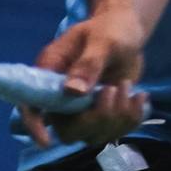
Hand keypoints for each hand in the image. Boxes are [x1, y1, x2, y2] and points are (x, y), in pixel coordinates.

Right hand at [17, 8, 152, 149]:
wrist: (126, 31)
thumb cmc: (109, 28)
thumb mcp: (102, 40)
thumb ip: (89, 64)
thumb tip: (72, 91)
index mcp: (50, 72)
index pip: (32, 105)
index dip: (35, 126)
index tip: (47, 141)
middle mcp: (62, 96)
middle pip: (67, 130)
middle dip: (95, 119)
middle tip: (112, 89)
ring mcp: (83, 109)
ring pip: (93, 135)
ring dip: (116, 117)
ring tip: (126, 85)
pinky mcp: (103, 114)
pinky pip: (115, 131)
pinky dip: (131, 118)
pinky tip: (139, 96)